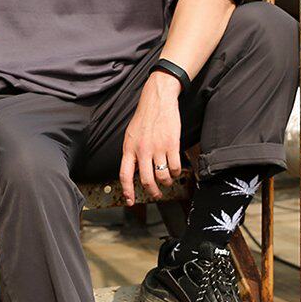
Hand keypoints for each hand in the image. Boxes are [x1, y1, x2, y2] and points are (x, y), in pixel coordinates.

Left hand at [119, 71, 182, 205]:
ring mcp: (157, 147)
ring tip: (167, 180)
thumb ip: (131, 153)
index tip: (130, 201)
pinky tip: (175, 170)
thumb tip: (133, 171)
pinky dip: (176, 173)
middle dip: (152, 191)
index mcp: (129, 148)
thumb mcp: (131, 135)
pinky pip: (174, 167)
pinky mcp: (171, 144)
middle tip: (156, 194)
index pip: (124, 174)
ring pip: (162, 176)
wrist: (157, 100)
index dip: (127, 190)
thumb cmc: (144, 118)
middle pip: (145, 180)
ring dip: (166, 182)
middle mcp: (141, 150)